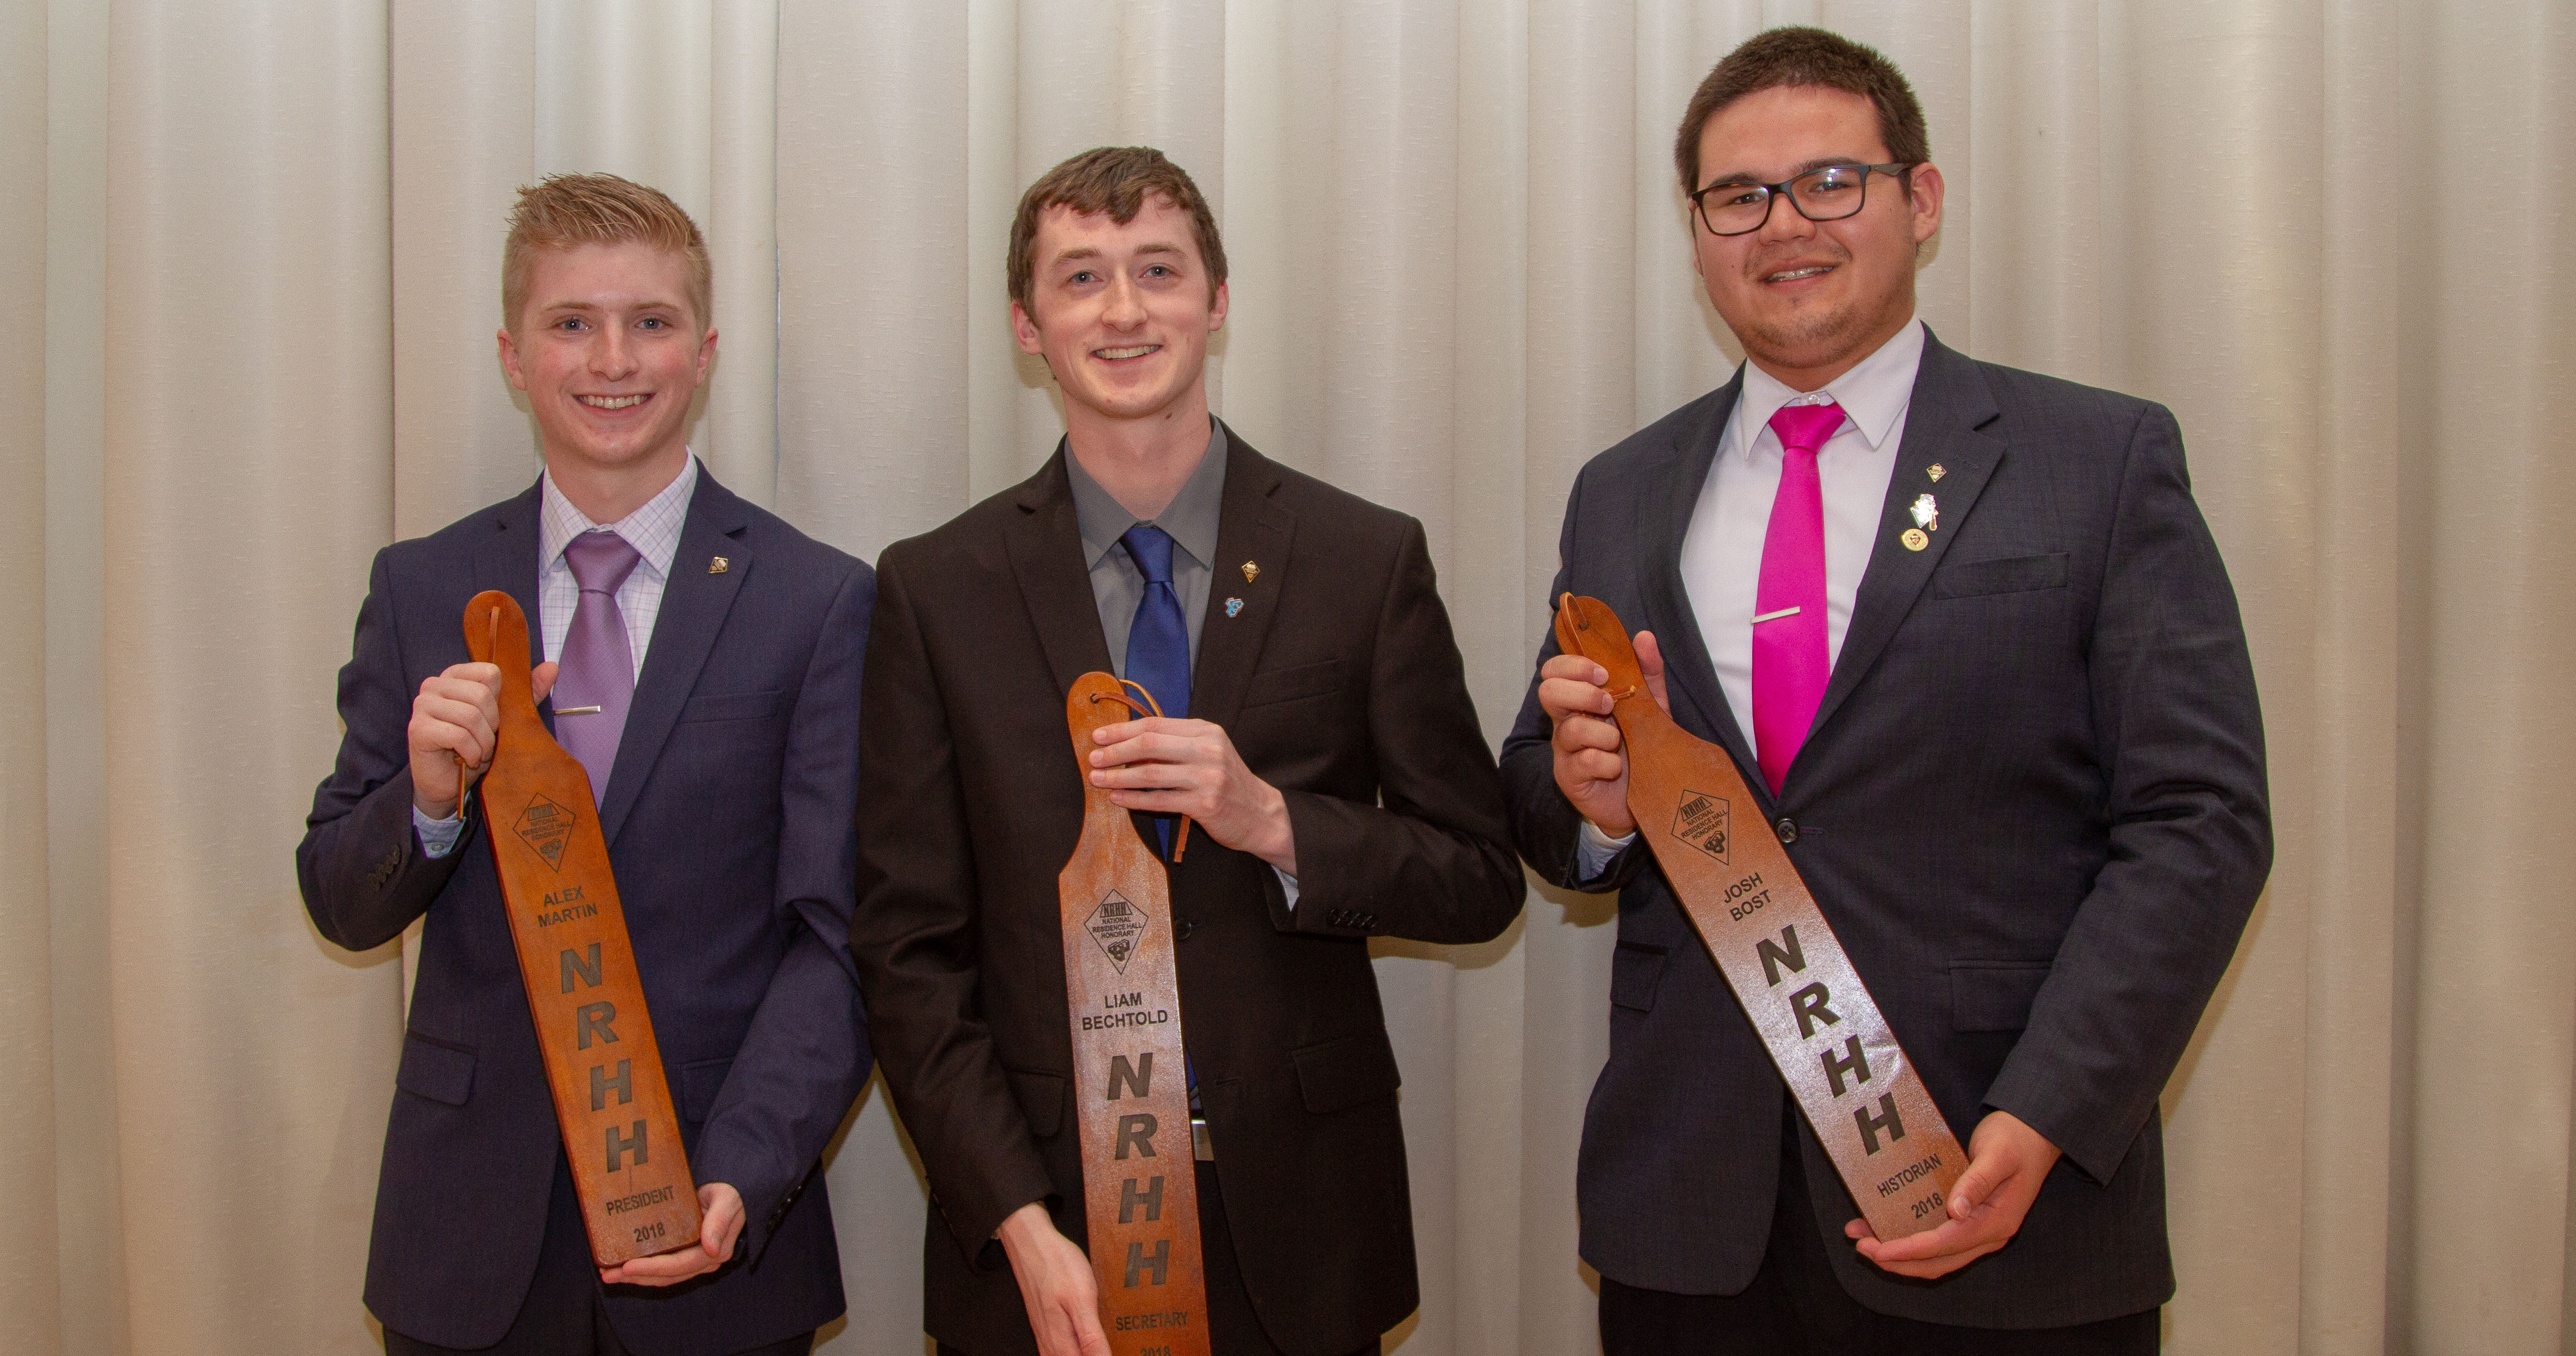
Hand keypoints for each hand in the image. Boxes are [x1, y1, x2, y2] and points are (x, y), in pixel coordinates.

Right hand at [407, 660, 558, 817]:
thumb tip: (552, 667)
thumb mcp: (505, 718)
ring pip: (471, 716)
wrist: (446, 783)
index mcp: (454, 676)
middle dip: (493, 725)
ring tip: (478, 752)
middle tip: (486, 741)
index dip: (499, 702)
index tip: (492, 720)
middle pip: (482, 695)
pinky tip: (467, 759)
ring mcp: (422, 705)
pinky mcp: (418, 729)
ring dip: (483, 742)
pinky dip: (471, 752)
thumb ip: (527, 692)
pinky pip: (458, 735)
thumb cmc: (473, 746)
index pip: (490, 673)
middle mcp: (434, 685)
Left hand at [598, 1181, 742, 1286]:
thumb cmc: (729, 1195)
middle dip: (635, 1277)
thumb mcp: (726, 1201)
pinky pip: (661, 1270)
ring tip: (608, 1274)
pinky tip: (623, 1267)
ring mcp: (693, 1262)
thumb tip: (711, 1248)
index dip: (651, 1269)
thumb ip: (719, 1222)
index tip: (626, 1267)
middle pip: (665, 1276)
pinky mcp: (684, 1257)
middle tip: (607, 1274)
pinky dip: (642, 1271)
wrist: (732, 1194)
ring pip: (660, 1277)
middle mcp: (702, 1262)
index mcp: (713, 1252)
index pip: (678, 1266)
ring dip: (634, 1278)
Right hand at [997, 1202, 1109, 1355]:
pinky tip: (1082, 1344)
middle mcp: (1050, 1344)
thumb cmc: (1057, 1266)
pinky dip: (1073, 1349)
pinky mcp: (1044, 1325)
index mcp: (1061, 1342)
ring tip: (1099, 1347)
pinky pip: (1057, 1350)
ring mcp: (1045, 1335)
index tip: (1113, 1350)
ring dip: (1083, 1352)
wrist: (1032, 1244)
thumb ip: (1091, 1337)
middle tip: (1108, 1346)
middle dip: (1094, 1354)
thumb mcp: (1082, 1299)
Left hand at [1088, 717, 1295, 874]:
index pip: (1155, 724)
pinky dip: (1134, 799)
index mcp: (1206, 731)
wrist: (1260, 814)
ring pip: (1151, 774)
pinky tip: (1117, 797)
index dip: (1123, 730)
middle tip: (1093, 758)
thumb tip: (1127, 743)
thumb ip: (1175, 743)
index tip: (1098, 735)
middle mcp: (1208, 750)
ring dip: (1119, 776)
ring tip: (1098, 778)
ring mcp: (1208, 778)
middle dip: (1116, 751)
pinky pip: (1160, 800)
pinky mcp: (1205, 805)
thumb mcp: (1208, 751)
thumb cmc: (1226, 781)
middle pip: (1150, 745)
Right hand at [1537, 630, 1669, 836]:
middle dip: (1582, 693)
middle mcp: (1566, 721)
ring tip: (1621, 742)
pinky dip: (1606, 762)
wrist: (1646, 796)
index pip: (1554, 670)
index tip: (1602, 672)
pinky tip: (1618, 767)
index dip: (1572, 665)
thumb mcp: (1650, 706)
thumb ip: (1646, 673)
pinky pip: (1583, 762)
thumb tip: (1643, 636)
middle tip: (1610, 704)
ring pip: (1570, 729)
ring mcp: (1565, 751)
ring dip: (1604, 733)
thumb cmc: (1642, 747)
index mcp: (1580, 699)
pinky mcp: (1570, 778)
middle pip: (1548, 692)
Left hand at [1847, 1109, 2060, 1278]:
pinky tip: (1886, 1227)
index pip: (1945, 1245)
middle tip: (1861, 1247)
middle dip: (1898, 1260)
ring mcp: (1980, 1231)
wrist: (2035, 1134)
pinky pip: (1938, 1241)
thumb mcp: (1997, 1156)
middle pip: (1938, 1260)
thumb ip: (1977, 1182)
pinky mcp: (1971, 1221)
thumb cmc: (2016, 1140)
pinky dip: (1911, 1241)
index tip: (1878, 1250)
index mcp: (1996, 1223)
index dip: (1910, 1251)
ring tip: (1864, 1239)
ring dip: (1901, 1254)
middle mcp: (1988, 1235)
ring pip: (1936, 1256)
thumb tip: (1956, 1211)